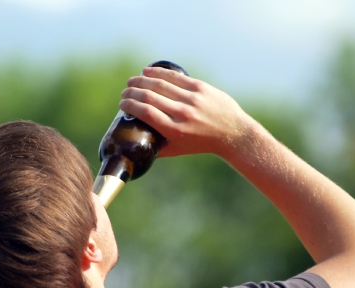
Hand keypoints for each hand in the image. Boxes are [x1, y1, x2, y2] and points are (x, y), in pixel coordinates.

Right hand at [119, 66, 255, 157]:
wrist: (233, 133)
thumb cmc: (203, 143)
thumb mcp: (179, 150)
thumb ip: (158, 149)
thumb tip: (137, 146)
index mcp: (175, 130)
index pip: (146, 113)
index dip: (130, 105)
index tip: (122, 104)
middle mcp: (183, 113)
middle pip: (149, 97)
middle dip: (132, 92)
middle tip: (125, 93)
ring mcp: (192, 99)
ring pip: (160, 84)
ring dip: (141, 80)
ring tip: (132, 81)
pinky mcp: (200, 87)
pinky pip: (175, 77)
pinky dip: (158, 72)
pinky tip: (147, 71)